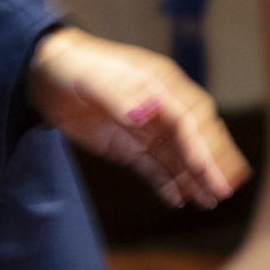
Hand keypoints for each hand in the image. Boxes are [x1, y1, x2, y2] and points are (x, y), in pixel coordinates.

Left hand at [28, 28, 247, 209]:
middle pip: (193, 137)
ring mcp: (146, 129)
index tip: (208, 169)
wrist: (45, 76)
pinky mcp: (130, 147)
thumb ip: (117, 93)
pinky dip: (167, 183)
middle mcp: (159, 106)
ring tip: (208, 202)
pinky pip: (155, 168)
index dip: (201, 143)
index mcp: (158, 83)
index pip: (189, 117)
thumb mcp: (91, 76)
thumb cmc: (71, 66)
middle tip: (223, 191)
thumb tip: (143, 112)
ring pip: (178, 156)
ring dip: (194, 178)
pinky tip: (178, 199)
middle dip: (210, 163)